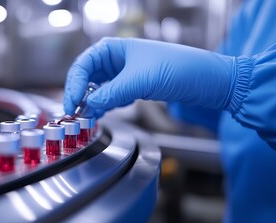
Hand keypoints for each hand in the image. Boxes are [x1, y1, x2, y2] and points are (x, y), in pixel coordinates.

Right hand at [63, 38, 233, 116]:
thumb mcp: (139, 81)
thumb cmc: (177, 68)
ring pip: (97, 89)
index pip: (83, 65)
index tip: (71, 104)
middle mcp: (115, 60)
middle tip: (75, 114)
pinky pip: (109, 96)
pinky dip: (103, 106)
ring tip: (86, 117)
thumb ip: (110, 94)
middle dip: (80, 95)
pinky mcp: (131, 87)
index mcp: (113, 48)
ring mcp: (123, 74)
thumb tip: (88, 106)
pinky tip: (100, 114)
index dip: (74, 85)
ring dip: (91, 103)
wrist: (206, 80)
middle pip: (87, 77)